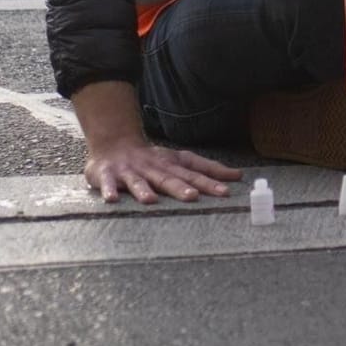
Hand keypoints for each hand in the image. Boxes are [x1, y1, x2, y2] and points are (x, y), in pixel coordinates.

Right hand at [84, 134, 241, 203]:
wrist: (114, 145)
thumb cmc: (153, 159)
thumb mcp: (181, 160)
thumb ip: (207, 169)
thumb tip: (238, 175)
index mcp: (171, 164)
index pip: (194, 173)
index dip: (209, 180)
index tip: (226, 191)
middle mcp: (153, 167)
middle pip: (168, 178)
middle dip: (180, 187)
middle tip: (193, 197)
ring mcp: (130, 171)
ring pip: (138, 181)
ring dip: (144, 190)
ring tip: (151, 200)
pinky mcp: (107, 175)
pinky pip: (108, 184)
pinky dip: (109, 190)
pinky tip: (112, 199)